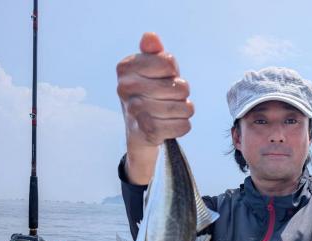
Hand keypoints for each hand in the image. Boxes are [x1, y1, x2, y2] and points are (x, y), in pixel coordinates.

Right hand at [116, 33, 193, 183]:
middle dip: (182, 94)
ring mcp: (135, 111)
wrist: (138, 130)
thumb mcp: (151, 69)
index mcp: (126, 68)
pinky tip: (171, 124)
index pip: (169, 63)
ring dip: (185, 110)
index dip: (173, 72)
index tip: (163, 78)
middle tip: (170, 98)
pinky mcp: (148, 131)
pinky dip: (183, 126)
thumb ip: (153, 52)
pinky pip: (184, 126)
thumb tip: (151, 37)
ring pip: (185, 108)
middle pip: (181, 87)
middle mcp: (126, 88)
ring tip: (172, 111)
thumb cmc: (149, 93)